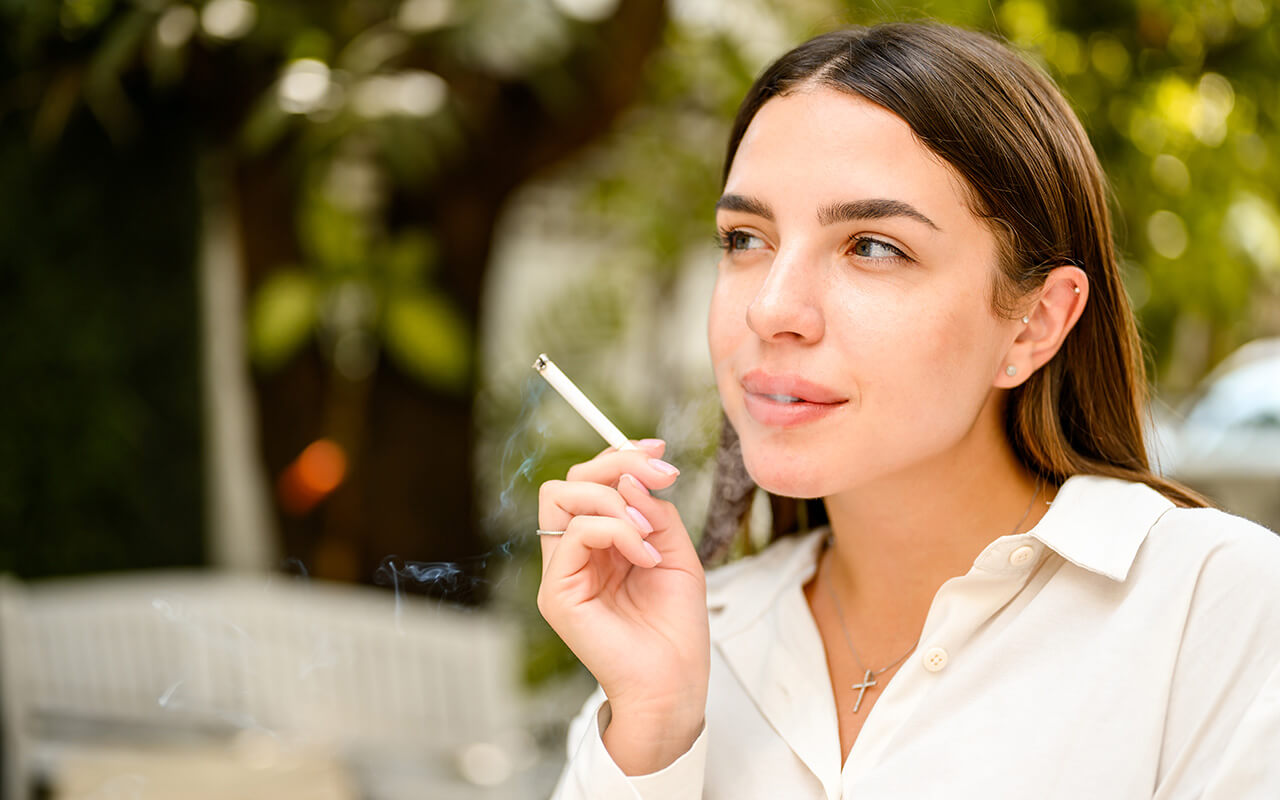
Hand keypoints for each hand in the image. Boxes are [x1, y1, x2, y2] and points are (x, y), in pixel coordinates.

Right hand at [537, 439, 709, 773]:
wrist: (674, 684)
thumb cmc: (675, 628)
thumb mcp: (676, 553)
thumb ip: (653, 512)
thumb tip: (628, 480)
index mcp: (599, 544)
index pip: (590, 482)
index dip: (619, 456)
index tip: (659, 451)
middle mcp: (574, 554)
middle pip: (569, 480)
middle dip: (615, 465)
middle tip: (659, 477)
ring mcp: (561, 573)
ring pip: (561, 497)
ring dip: (614, 500)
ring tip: (649, 533)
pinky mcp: (556, 593)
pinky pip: (575, 533)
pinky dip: (616, 531)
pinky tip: (645, 556)